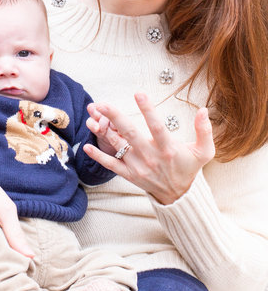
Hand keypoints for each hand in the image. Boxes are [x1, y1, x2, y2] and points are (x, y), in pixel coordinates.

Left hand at [84, 93, 214, 204]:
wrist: (178, 196)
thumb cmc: (189, 168)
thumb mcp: (204, 152)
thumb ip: (204, 131)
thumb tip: (204, 110)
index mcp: (168, 149)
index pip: (157, 127)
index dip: (148, 110)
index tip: (139, 93)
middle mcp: (150, 157)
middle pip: (130, 134)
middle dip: (115, 118)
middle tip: (103, 104)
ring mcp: (138, 166)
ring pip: (117, 147)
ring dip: (102, 132)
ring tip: (91, 117)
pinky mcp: (129, 175)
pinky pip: (111, 165)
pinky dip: (98, 156)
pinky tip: (86, 146)